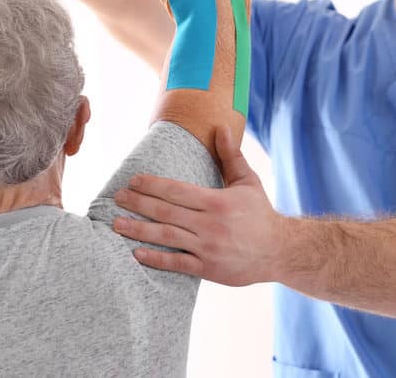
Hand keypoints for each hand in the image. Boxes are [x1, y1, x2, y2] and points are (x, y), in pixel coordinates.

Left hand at [112, 127, 287, 286]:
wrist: (279, 250)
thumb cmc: (260, 214)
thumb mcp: (247, 181)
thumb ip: (231, 156)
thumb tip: (221, 127)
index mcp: (217, 201)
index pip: (177, 190)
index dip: (152, 185)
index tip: (133, 181)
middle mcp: (210, 224)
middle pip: (166, 212)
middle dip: (138, 204)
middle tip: (116, 198)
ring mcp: (208, 248)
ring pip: (167, 237)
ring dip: (139, 230)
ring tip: (117, 224)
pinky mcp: (209, 268)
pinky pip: (177, 263)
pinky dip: (156, 259)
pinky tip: (137, 253)